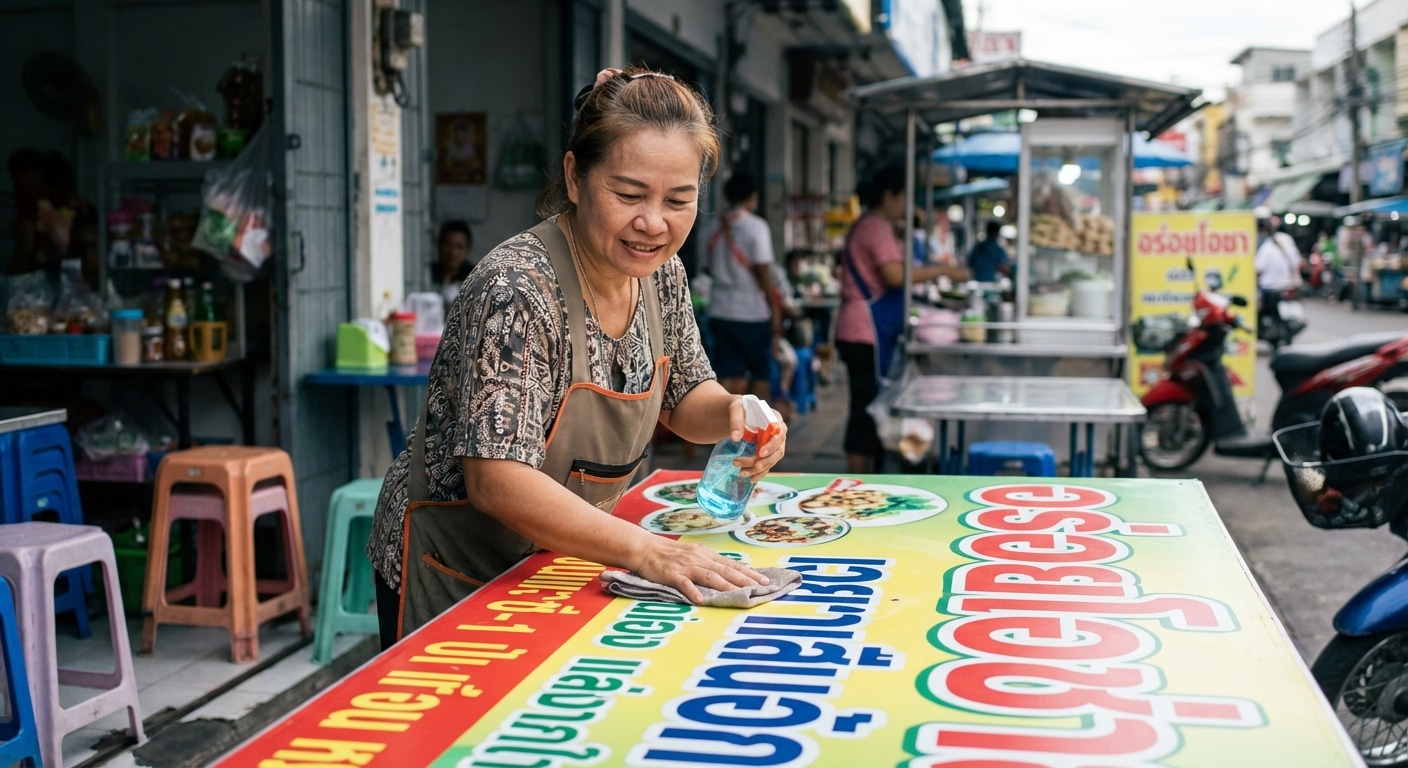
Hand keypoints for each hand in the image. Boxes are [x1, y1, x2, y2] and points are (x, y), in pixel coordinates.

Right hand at [633, 537, 768, 603]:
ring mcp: (686, 566)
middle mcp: (700, 559)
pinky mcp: (672, 574)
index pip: (732, 565)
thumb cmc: (670, 554)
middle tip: (760, 588)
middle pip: (726, 570)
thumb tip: (730, 572)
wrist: (645, 548)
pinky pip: (684, 583)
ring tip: (739, 594)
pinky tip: (700, 600)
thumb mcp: (694, 555)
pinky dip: (693, 591)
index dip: (749, 573)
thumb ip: (710, 564)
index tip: (764, 580)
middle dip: (745, 579)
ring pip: (709, 576)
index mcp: (706, 555)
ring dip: (726, 585)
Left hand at [727, 398, 787, 480]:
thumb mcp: (735, 408)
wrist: (737, 414)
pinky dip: (759, 474)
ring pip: (771, 461)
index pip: (779, 434)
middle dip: (765, 461)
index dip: (772, 445)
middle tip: (751, 466)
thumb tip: (735, 438)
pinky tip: (750, 478)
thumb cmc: (739, 408)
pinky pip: (767, 466)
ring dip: (758, 469)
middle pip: (778, 451)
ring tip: (741, 473)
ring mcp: (773, 445)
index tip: (760, 453)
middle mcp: (778, 433)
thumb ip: (736, 420)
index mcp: (775, 419)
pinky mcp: (767, 453)